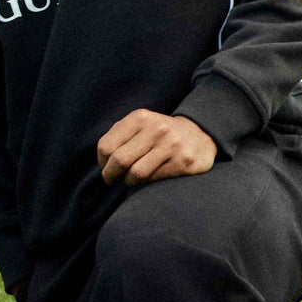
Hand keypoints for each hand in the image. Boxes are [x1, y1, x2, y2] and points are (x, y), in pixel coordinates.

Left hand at [97, 110, 216, 187]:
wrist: (200, 134)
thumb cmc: (160, 134)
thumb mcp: (140, 125)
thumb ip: (119, 136)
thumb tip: (102, 160)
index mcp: (140, 118)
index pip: (106, 146)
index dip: (102, 162)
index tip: (106, 167)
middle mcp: (156, 129)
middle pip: (120, 160)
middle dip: (110, 175)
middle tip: (112, 180)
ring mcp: (172, 145)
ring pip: (136, 173)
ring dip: (129, 181)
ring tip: (131, 180)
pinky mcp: (184, 161)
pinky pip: (155, 179)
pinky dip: (146, 183)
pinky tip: (149, 179)